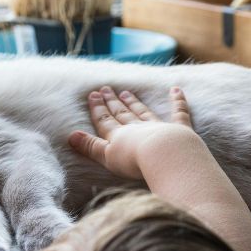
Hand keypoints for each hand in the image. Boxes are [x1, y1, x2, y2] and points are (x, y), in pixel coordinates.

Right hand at [68, 85, 195, 178]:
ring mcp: (158, 127)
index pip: (105, 121)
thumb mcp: (106, 157)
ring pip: (143, 112)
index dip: (98, 109)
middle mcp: (137, 128)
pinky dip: (177, 100)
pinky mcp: (179, 129)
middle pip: (122, 114)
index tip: (93, 95)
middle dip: (112, 102)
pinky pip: (178, 112)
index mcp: (119, 136)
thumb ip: (90, 147)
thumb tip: (71, 136)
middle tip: (106, 89)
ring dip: (134, 102)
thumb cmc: (134, 161)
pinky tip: (175, 89)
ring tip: (126, 93)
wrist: (164, 155)